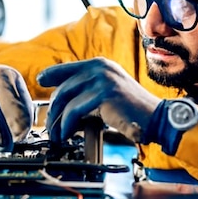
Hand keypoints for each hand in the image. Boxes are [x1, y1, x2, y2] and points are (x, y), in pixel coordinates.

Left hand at [37, 57, 160, 142]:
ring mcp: (102, 79)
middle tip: (51, 125)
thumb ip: (90, 89)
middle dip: (54, 108)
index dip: (53, 75)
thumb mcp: (110, 92)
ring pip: (66, 99)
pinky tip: (67, 133)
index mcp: (101, 64)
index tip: (41, 81)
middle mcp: (100, 67)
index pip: (69, 68)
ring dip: (58, 120)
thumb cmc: (133, 109)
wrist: (156, 118)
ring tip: (58, 133)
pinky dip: (67, 125)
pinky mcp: (103, 94)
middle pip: (63, 86)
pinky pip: (74, 111)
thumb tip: (67, 100)